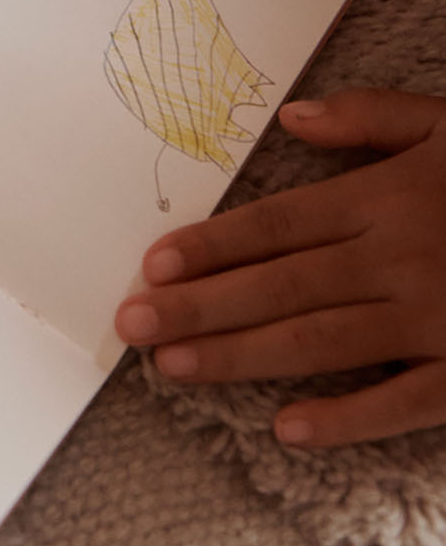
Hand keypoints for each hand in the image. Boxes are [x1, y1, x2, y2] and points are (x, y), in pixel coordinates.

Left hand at [115, 91, 445, 445]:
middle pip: (282, 287)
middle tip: (130, 326)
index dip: (212, 246)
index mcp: (387, 197)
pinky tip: (288, 430)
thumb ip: (372, 119)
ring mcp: (438, 318)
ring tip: (175, 368)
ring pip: (321, 343)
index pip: (278, 224)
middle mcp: (401, 258)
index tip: (152, 266)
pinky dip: (347, 418)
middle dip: (200, 308)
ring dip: (242, 357)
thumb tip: (294, 114)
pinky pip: (404, 401)